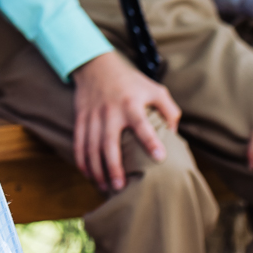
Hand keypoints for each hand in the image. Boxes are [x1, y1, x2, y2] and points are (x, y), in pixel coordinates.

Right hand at [70, 50, 181, 192]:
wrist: (96, 65)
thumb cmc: (130, 81)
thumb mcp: (154, 89)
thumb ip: (169, 110)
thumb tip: (174, 134)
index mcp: (131, 103)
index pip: (142, 124)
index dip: (151, 140)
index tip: (159, 158)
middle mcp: (110, 111)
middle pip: (109, 142)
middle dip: (113, 166)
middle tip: (121, 186)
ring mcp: (93, 116)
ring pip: (91, 147)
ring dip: (97, 169)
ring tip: (106, 187)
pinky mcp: (81, 119)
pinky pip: (79, 143)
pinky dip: (82, 161)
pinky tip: (89, 175)